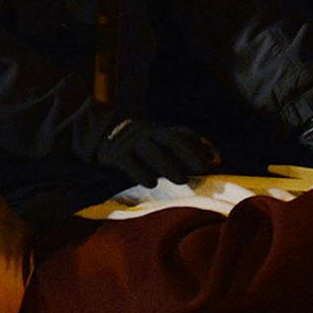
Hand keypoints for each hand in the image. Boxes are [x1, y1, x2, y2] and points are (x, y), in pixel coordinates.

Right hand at [96, 118, 219, 185]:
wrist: (96, 134)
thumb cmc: (136, 144)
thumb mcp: (158, 141)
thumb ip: (185, 146)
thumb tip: (215, 158)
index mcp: (159, 130)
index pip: (182, 133)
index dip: (198, 145)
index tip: (213, 160)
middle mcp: (146, 133)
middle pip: (169, 139)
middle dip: (187, 153)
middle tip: (202, 168)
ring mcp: (130, 142)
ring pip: (151, 151)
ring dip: (167, 165)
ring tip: (182, 180)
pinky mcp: (115, 154)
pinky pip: (129, 162)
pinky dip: (141, 172)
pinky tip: (151, 183)